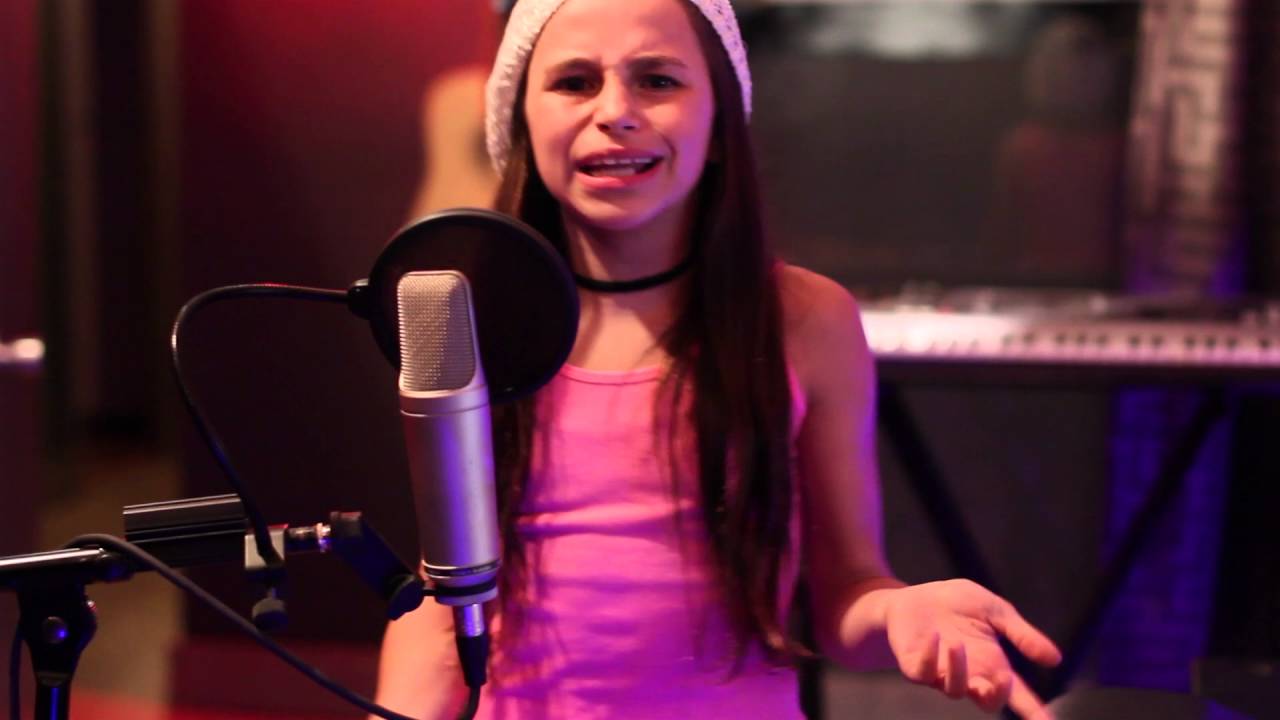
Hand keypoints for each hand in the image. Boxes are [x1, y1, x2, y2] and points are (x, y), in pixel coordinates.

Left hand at [882, 579, 1061, 718]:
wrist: (914, 596)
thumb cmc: (956, 605)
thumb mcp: (995, 611)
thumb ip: (1021, 635)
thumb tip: (1055, 660)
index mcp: (993, 664)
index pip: (1018, 694)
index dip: (1033, 711)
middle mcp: (970, 675)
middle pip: (989, 703)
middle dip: (998, 696)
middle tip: (1004, 678)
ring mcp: (940, 674)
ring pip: (955, 690)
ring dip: (959, 670)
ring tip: (957, 643)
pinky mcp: (914, 666)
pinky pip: (921, 672)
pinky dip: (929, 657)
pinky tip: (934, 636)